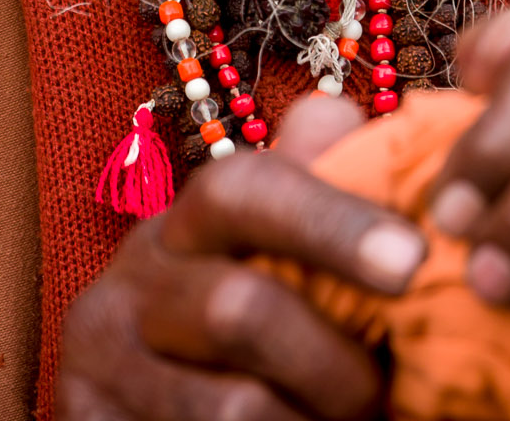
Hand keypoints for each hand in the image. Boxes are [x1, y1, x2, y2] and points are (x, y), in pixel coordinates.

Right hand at [59, 96, 418, 420]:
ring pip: (231, 407)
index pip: (242, 191)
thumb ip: (311, 191)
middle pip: (239, 308)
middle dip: (335, 363)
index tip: (412, 260)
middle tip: (383, 393)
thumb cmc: (243, 342)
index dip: (331, 220)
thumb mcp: (271, 266)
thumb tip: (343, 117)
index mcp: (179, 228)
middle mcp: (125, 286)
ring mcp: (97, 367)